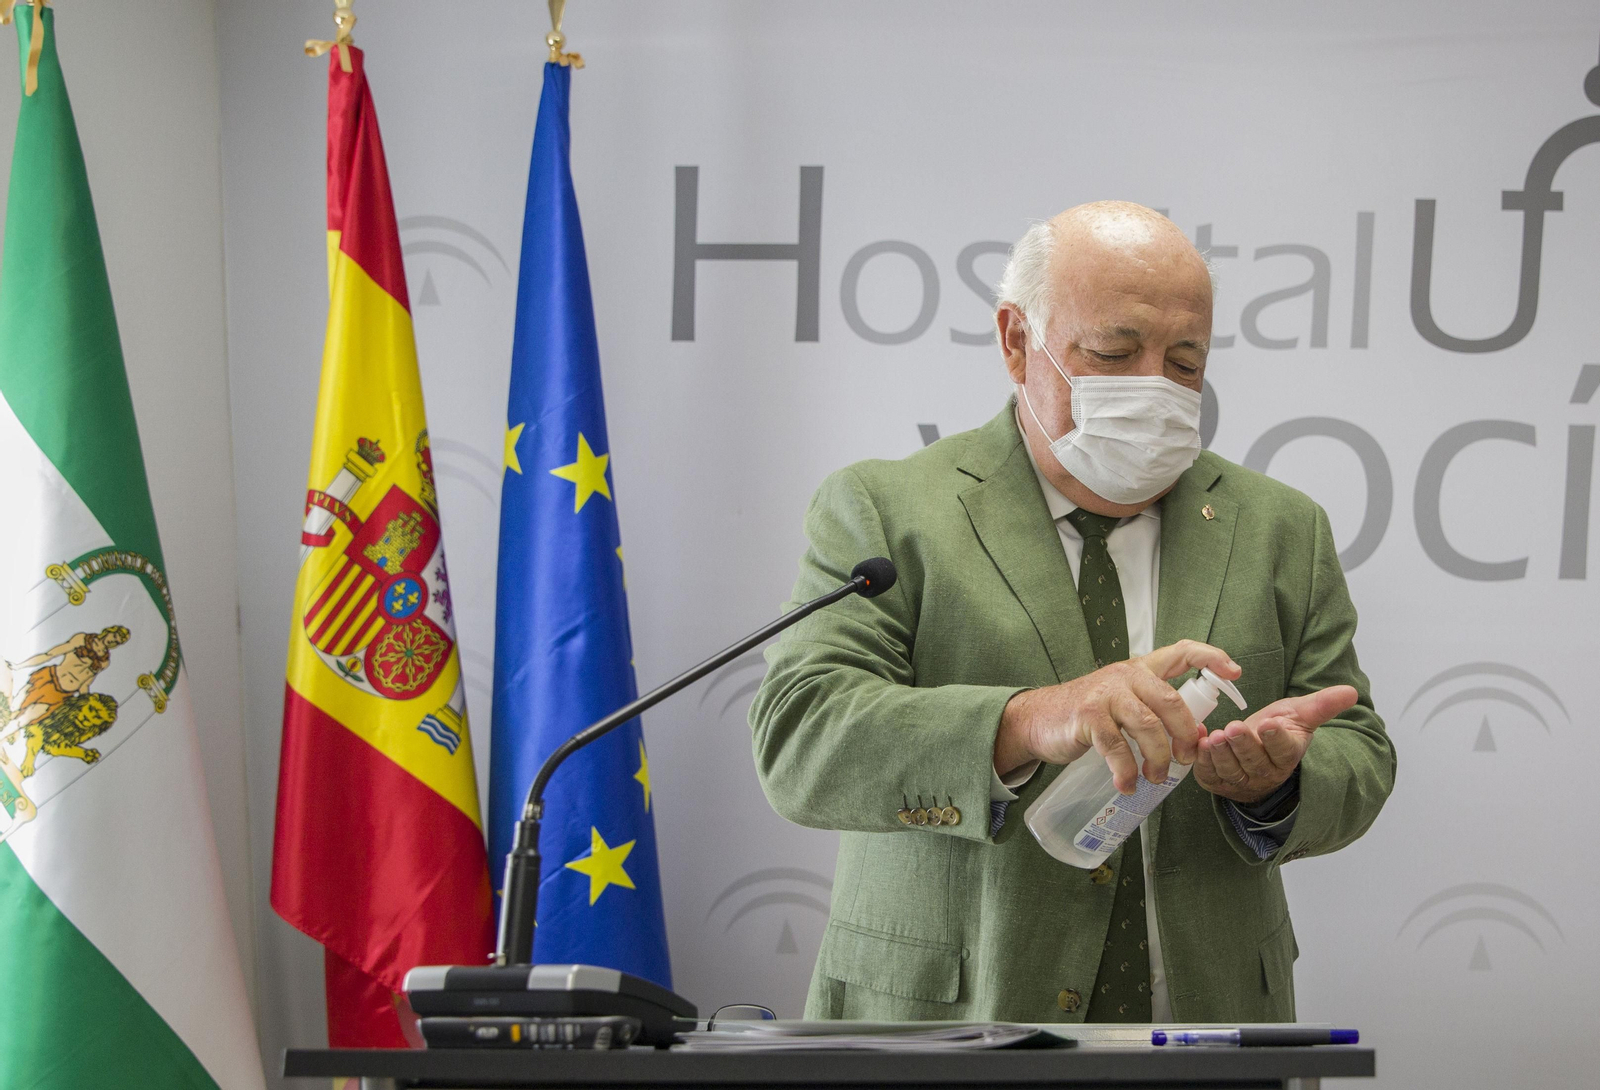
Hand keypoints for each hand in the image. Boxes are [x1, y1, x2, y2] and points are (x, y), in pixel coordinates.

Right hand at [995, 640, 1241, 793]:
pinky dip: (1126, 771)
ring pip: (1147, 725)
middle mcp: (1125, 676)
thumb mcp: (1126, 706)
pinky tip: (1127, 784)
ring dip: (1158, 757)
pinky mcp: (1087, 716)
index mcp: (1140, 670)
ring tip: (1155, 776)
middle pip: (1170, 700)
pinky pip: (1116, 747)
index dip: (1211, 658)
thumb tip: (1198, 737)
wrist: (1039, 719)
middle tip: (1185, 760)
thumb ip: (1158, 715)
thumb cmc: (1088, 715)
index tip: (1235, 673)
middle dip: (1185, 734)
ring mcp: (1105, 694)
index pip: (1181, 652)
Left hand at [1193, 685, 1358, 803]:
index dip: (1276, 738)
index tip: (1270, 724)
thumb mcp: (1298, 714)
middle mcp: (1265, 773)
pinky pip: (1208, 774)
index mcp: (1287, 755)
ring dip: (1220, 754)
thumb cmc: (1275, 728)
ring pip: (1231, 771)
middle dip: (1244, 745)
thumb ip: (1322, 704)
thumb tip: (1351, 691)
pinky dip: (1201, 759)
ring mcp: (1241, 781)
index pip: (1284, 750)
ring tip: (1213, 737)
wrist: (1253, 749)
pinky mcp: (1217, 782)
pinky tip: (1197, 740)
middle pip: (1254, 762)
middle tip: (1234, 728)